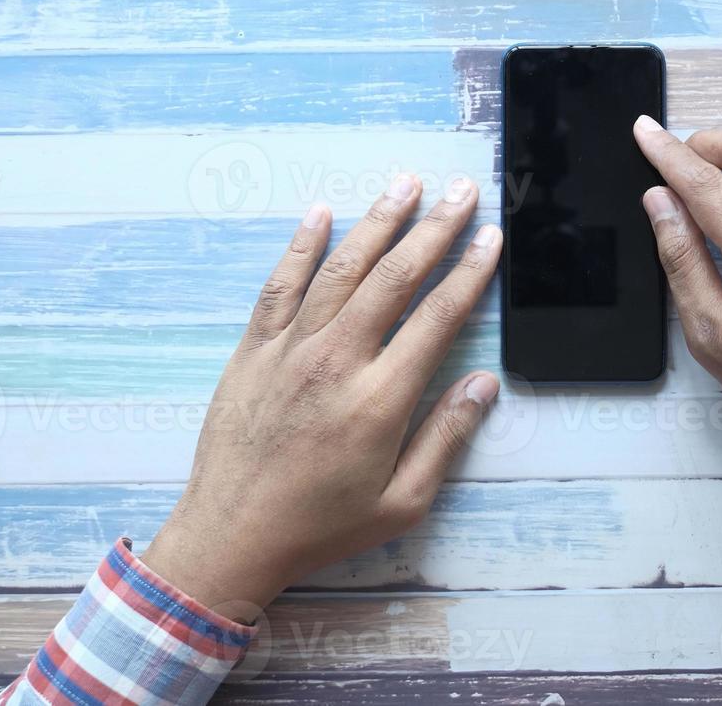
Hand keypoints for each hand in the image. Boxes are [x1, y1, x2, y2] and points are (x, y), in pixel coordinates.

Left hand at [141, 174, 501, 611]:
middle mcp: (336, 362)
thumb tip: (483, 385)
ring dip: (377, 222)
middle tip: (462, 192)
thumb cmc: (320, 526)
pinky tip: (321, 214)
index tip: (491, 239)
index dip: (469, 273)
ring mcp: (290, 351)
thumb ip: (446, 438)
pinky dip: (302, 247)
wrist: (230, 537)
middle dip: (434, 229)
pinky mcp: (253, 351)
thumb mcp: (402, 502)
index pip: (437, 317)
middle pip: (395, 278)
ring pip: (341, 270)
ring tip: (406, 184)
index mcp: (379, 400)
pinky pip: (280, 286)